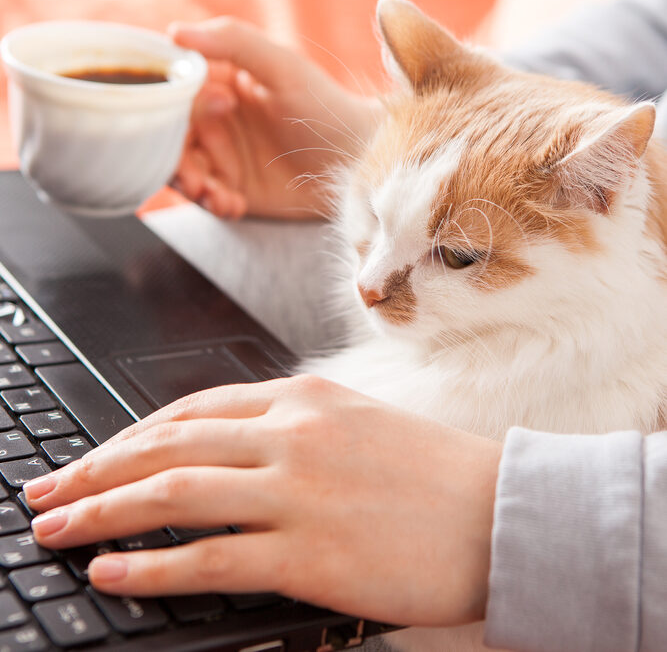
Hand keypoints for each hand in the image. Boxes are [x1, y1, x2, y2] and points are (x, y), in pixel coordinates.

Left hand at [24, 375, 499, 627]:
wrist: (498, 507)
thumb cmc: (433, 469)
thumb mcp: (356, 423)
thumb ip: (292, 429)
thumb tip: (231, 448)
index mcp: (304, 399)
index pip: (194, 409)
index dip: (133, 434)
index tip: (97, 456)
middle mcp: (292, 435)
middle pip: (169, 446)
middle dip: (98, 469)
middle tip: (50, 491)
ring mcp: (298, 492)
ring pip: (175, 494)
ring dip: (105, 512)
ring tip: (58, 528)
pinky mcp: (310, 552)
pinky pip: (211, 557)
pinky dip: (153, 564)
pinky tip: (113, 569)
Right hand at [169, 18, 380, 219]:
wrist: (355, 161)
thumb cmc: (325, 107)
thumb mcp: (283, 67)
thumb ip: (233, 42)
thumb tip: (174, 32)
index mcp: (217, 84)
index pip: (174, 95)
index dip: (176, 110)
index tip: (210, 115)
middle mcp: (214, 121)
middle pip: (171, 138)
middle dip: (176, 161)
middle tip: (194, 178)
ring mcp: (224, 158)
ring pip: (185, 172)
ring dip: (192, 187)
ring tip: (214, 196)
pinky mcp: (236, 190)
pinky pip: (209, 200)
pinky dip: (214, 205)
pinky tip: (234, 206)